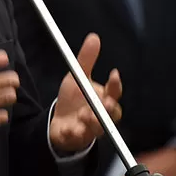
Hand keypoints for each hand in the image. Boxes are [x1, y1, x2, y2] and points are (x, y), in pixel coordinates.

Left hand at [48, 34, 122, 153]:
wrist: (60, 122)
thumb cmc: (74, 99)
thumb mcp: (77, 77)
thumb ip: (86, 60)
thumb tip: (94, 37)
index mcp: (104, 99)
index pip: (114, 93)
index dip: (115, 85)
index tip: (113, 74)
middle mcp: (101, 115)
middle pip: (112, 114)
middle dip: (109, 108)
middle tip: (105, 102)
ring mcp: (90, 129)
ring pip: (97, 128)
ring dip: (92, 122)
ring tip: (84, 115)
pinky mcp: (78, 138)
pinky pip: (79, 138)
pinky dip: (74, 134)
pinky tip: (70, 129)